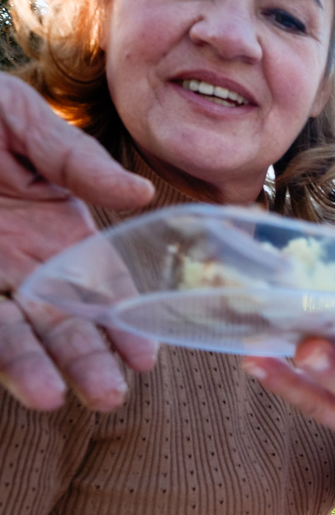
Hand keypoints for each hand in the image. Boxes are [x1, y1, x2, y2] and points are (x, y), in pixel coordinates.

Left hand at [0, 73, 156, 411]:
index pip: (100, 287)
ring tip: (50, 398)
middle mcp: (22, 264)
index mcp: (56, 230)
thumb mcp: (18, 116)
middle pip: (61, 322)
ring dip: (31, 368)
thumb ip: (76, 159)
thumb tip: (142, 196)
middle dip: (85, 360)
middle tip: (106, 396)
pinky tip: (16, 375)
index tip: (143, 357)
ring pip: (12, 335)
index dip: (122, 322)